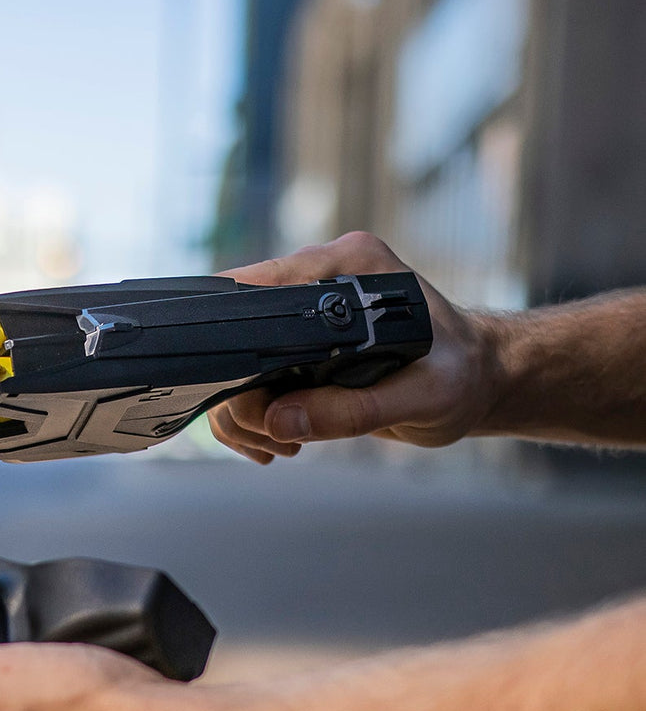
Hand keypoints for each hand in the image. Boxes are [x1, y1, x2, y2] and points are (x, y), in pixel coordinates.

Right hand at [208, 231, 502, 463]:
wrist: (477, 382)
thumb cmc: (462, 377)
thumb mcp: (421, 398)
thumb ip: (353, 410)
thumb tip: (279, 420)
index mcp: (347, 265)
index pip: (256, 291)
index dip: (234, 345)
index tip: (250, 401)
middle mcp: (318, 278)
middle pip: (236, 335)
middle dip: (241, 399)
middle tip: (275, 439)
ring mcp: (303, 311)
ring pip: (234, 364)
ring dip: (242, 415)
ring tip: (280, 445)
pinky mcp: (297, 343)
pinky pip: (248, 379)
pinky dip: (251, 418)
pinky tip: (278, 440)